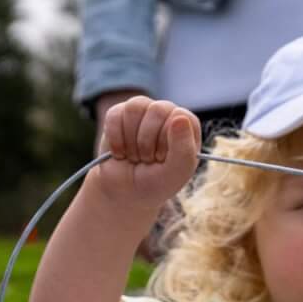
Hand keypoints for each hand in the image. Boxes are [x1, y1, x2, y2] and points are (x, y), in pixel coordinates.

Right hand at [96, 95, 200, 213]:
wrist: (123, 193)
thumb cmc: (154, 183)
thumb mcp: (175, 174)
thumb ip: (184, 149)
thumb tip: (180, 118)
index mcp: (187, 126)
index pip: (179, 116)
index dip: (166, 140)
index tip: (162, 158)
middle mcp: (167, 114)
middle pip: (157, 110)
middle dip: (147, 142)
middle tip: (147, 159)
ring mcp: (143, 111)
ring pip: (134, 108)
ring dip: (131, 140)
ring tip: (135, 156)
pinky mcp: (119, 114)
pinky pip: (114, 116)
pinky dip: (115, 140)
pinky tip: (120, 153)